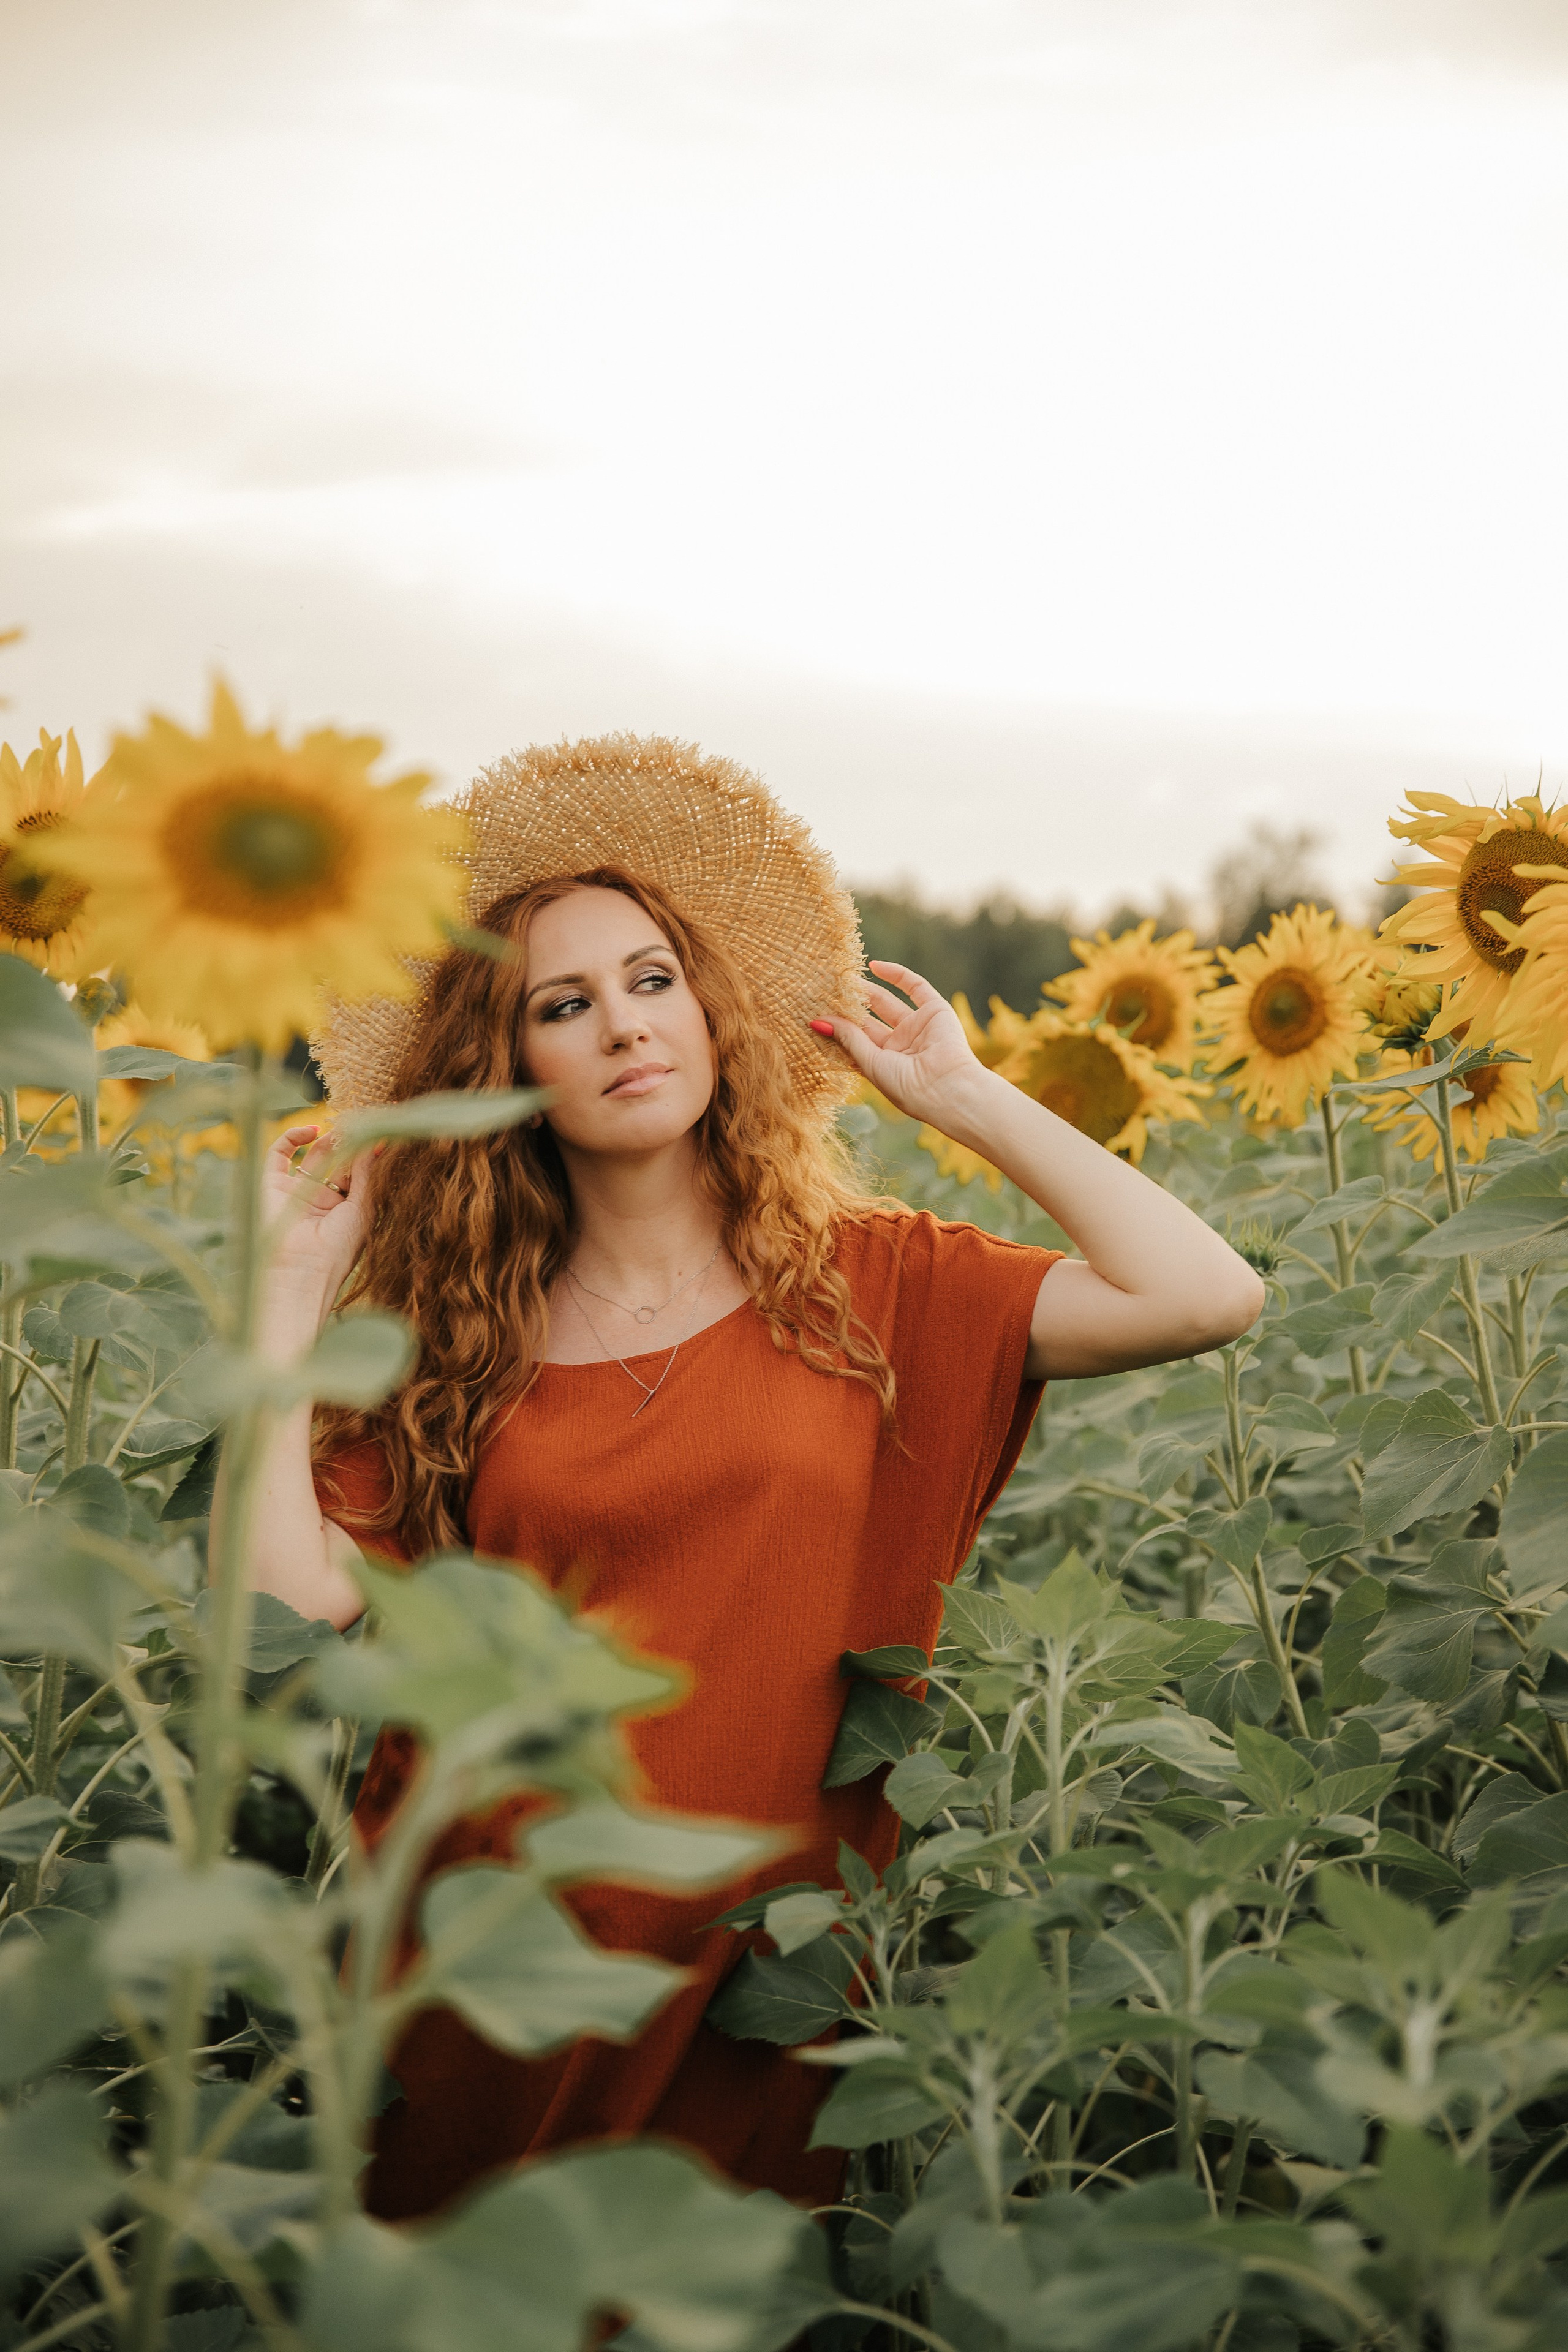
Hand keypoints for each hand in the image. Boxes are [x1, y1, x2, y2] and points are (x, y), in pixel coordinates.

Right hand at [261, 1124, 372, 1313]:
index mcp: (344, 1212)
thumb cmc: (337, 1250)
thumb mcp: (361, 1208)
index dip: (369, 1156)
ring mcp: (296, 1193)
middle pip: (338, 1163)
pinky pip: (279, 1154)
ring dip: (330, 1139)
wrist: (300, 1272)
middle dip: (351, 1144)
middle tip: (365, 1123)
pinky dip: (293, 1136)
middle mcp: (320, 1201)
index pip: (358, 1176)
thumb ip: (368, 1174)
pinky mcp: (271, 1186)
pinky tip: (314, 1130)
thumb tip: (380, 1141)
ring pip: (314, 1156)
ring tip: (346, 1126)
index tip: (383, 1133)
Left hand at [815, 962, 989, 1129]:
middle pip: (869, 1019)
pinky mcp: (935, 1010)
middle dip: (849, 1006)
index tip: (815, 1013)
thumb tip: (817, 1021)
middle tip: (826, 990)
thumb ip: (847, 1038)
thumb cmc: (907, 1086)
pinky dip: (896, 974)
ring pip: (887, 1002)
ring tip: (842, 977)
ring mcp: (918, 1027)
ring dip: (865, 990)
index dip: (838, 1027)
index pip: (856, 1040)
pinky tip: (873, 966)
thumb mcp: (869, 1062)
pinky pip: (915, 986)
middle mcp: (901, 1045)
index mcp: (884, 1064)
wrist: (948, 1088)